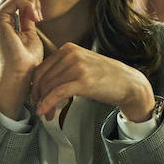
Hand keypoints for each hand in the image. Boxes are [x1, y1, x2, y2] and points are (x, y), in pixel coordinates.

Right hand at [0, 0, 44, 117]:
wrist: (20, 74)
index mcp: (1, 21)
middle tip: (39, 16)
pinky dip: (28, 5)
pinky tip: (35, 19)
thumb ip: (27, 17)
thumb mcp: (30, 33)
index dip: (30, 0)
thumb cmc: (27, 59)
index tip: (40, 16)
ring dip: (31, 1)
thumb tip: (31, 3)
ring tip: (38, 18)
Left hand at [30, 43, 154, 120]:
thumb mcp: (81, 65)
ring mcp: (77, 67)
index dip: (35, 86)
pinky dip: (48, 104)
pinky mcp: (83, 81)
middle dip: (38, 97)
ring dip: (44, 104)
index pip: (41, 68)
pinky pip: (58, 93)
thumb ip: (63, 68)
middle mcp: (71, 54)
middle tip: (40, 109)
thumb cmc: (104, 77)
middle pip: (43, 78)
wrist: (129, 83)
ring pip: (49, 87)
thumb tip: (41, 83)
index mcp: (68, 49)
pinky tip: (45, 112)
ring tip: (47, 115)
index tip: (35, 98)